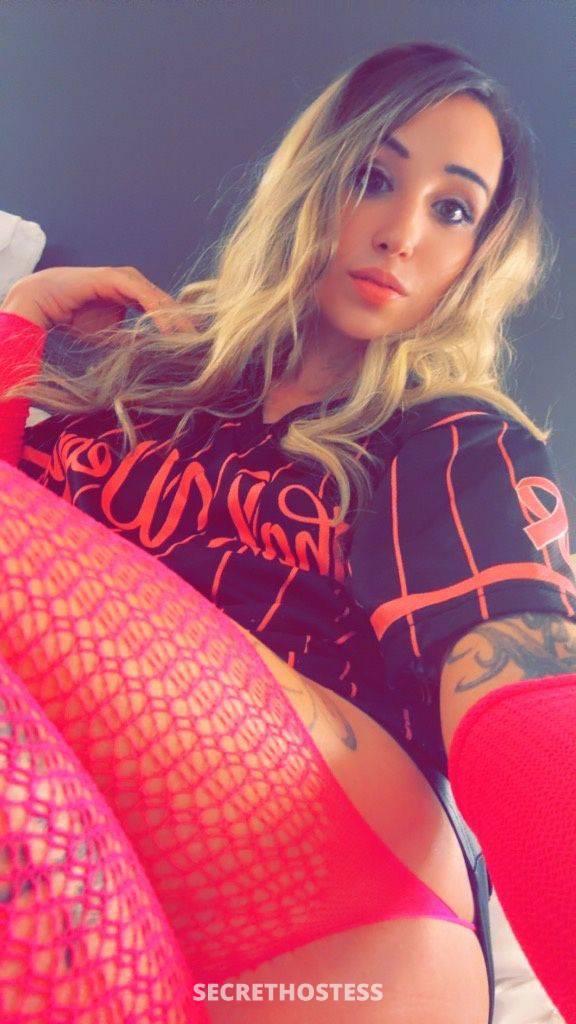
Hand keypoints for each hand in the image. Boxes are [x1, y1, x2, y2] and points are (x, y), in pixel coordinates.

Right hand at [1, 266, 187, 335]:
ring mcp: (126, 278)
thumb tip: (153, 356)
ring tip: (190, 341)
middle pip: (167, 303)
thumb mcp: (111, 336)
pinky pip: (144, 296)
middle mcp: (134, 283)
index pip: (165, 310)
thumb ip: (133, 342)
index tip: (195, 347)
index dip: (180, 327)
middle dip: (185, 324)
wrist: (45, 302)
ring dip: (176, 321)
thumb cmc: (75, 318)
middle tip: (203, 346)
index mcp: (135, 293)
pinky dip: (158, 313)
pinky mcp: (117, 278)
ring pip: (160, 299)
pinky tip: (169, 330)